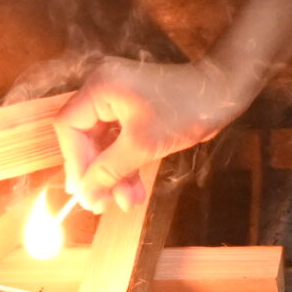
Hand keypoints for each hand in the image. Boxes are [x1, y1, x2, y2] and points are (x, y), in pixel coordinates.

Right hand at [54, 56, 244, 211]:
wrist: (223, 93)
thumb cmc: (185, 110)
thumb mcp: (142, 146)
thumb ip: (108, 170)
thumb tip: (83, 194)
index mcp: (99, 87)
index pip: (69, 127)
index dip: (74, 162)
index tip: (84, 192)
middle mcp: (103, 88)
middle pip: (84, 137)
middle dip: (97, 173)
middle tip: (102, 204)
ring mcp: (118, 99)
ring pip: (104, 143)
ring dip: (114, 174)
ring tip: (126, 202)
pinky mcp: (133, 110)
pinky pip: (120, 140)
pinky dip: (126, 164)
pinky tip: (134, 191)